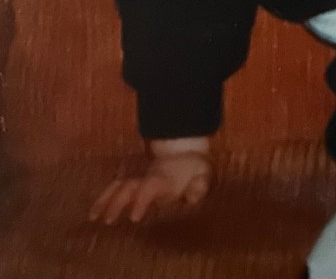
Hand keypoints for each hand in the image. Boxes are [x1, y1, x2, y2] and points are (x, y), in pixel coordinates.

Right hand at [89, 138, 211, 224]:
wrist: (187, 152)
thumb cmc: (196, 169)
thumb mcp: (204, 175)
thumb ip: (199, 186)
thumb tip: (193, 198)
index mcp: (165, 178)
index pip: (150, 187)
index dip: (141, 201)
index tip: (134, 217)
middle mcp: (149, 178)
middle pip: (129, 187)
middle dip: (117, 203)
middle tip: (109, 220)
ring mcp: (141, 179)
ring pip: (119, 186)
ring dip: (105, 200)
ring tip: (92, 217)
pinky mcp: (136, 184)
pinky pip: (116, 188)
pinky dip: (104, 198)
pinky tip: (94, 213)